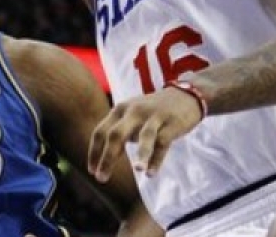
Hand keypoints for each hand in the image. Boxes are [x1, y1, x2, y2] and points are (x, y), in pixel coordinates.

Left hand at [87, 86, 203, 181]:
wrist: (184, 96)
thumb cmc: (151, 111)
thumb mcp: (131, 116)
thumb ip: (119, 133)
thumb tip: (104, 159)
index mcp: (120, 110)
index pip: (101, 131)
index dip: (94, 152)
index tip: (91, 171)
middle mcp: (134, 111)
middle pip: (116, 135)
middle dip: (107, 158)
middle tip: (102, 179)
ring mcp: (154, 117)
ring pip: (145, 136)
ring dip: (142, 154)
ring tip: (137, 170)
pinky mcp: (172, 123)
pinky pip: (163, 143)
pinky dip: (157, 159)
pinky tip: (151, 173)